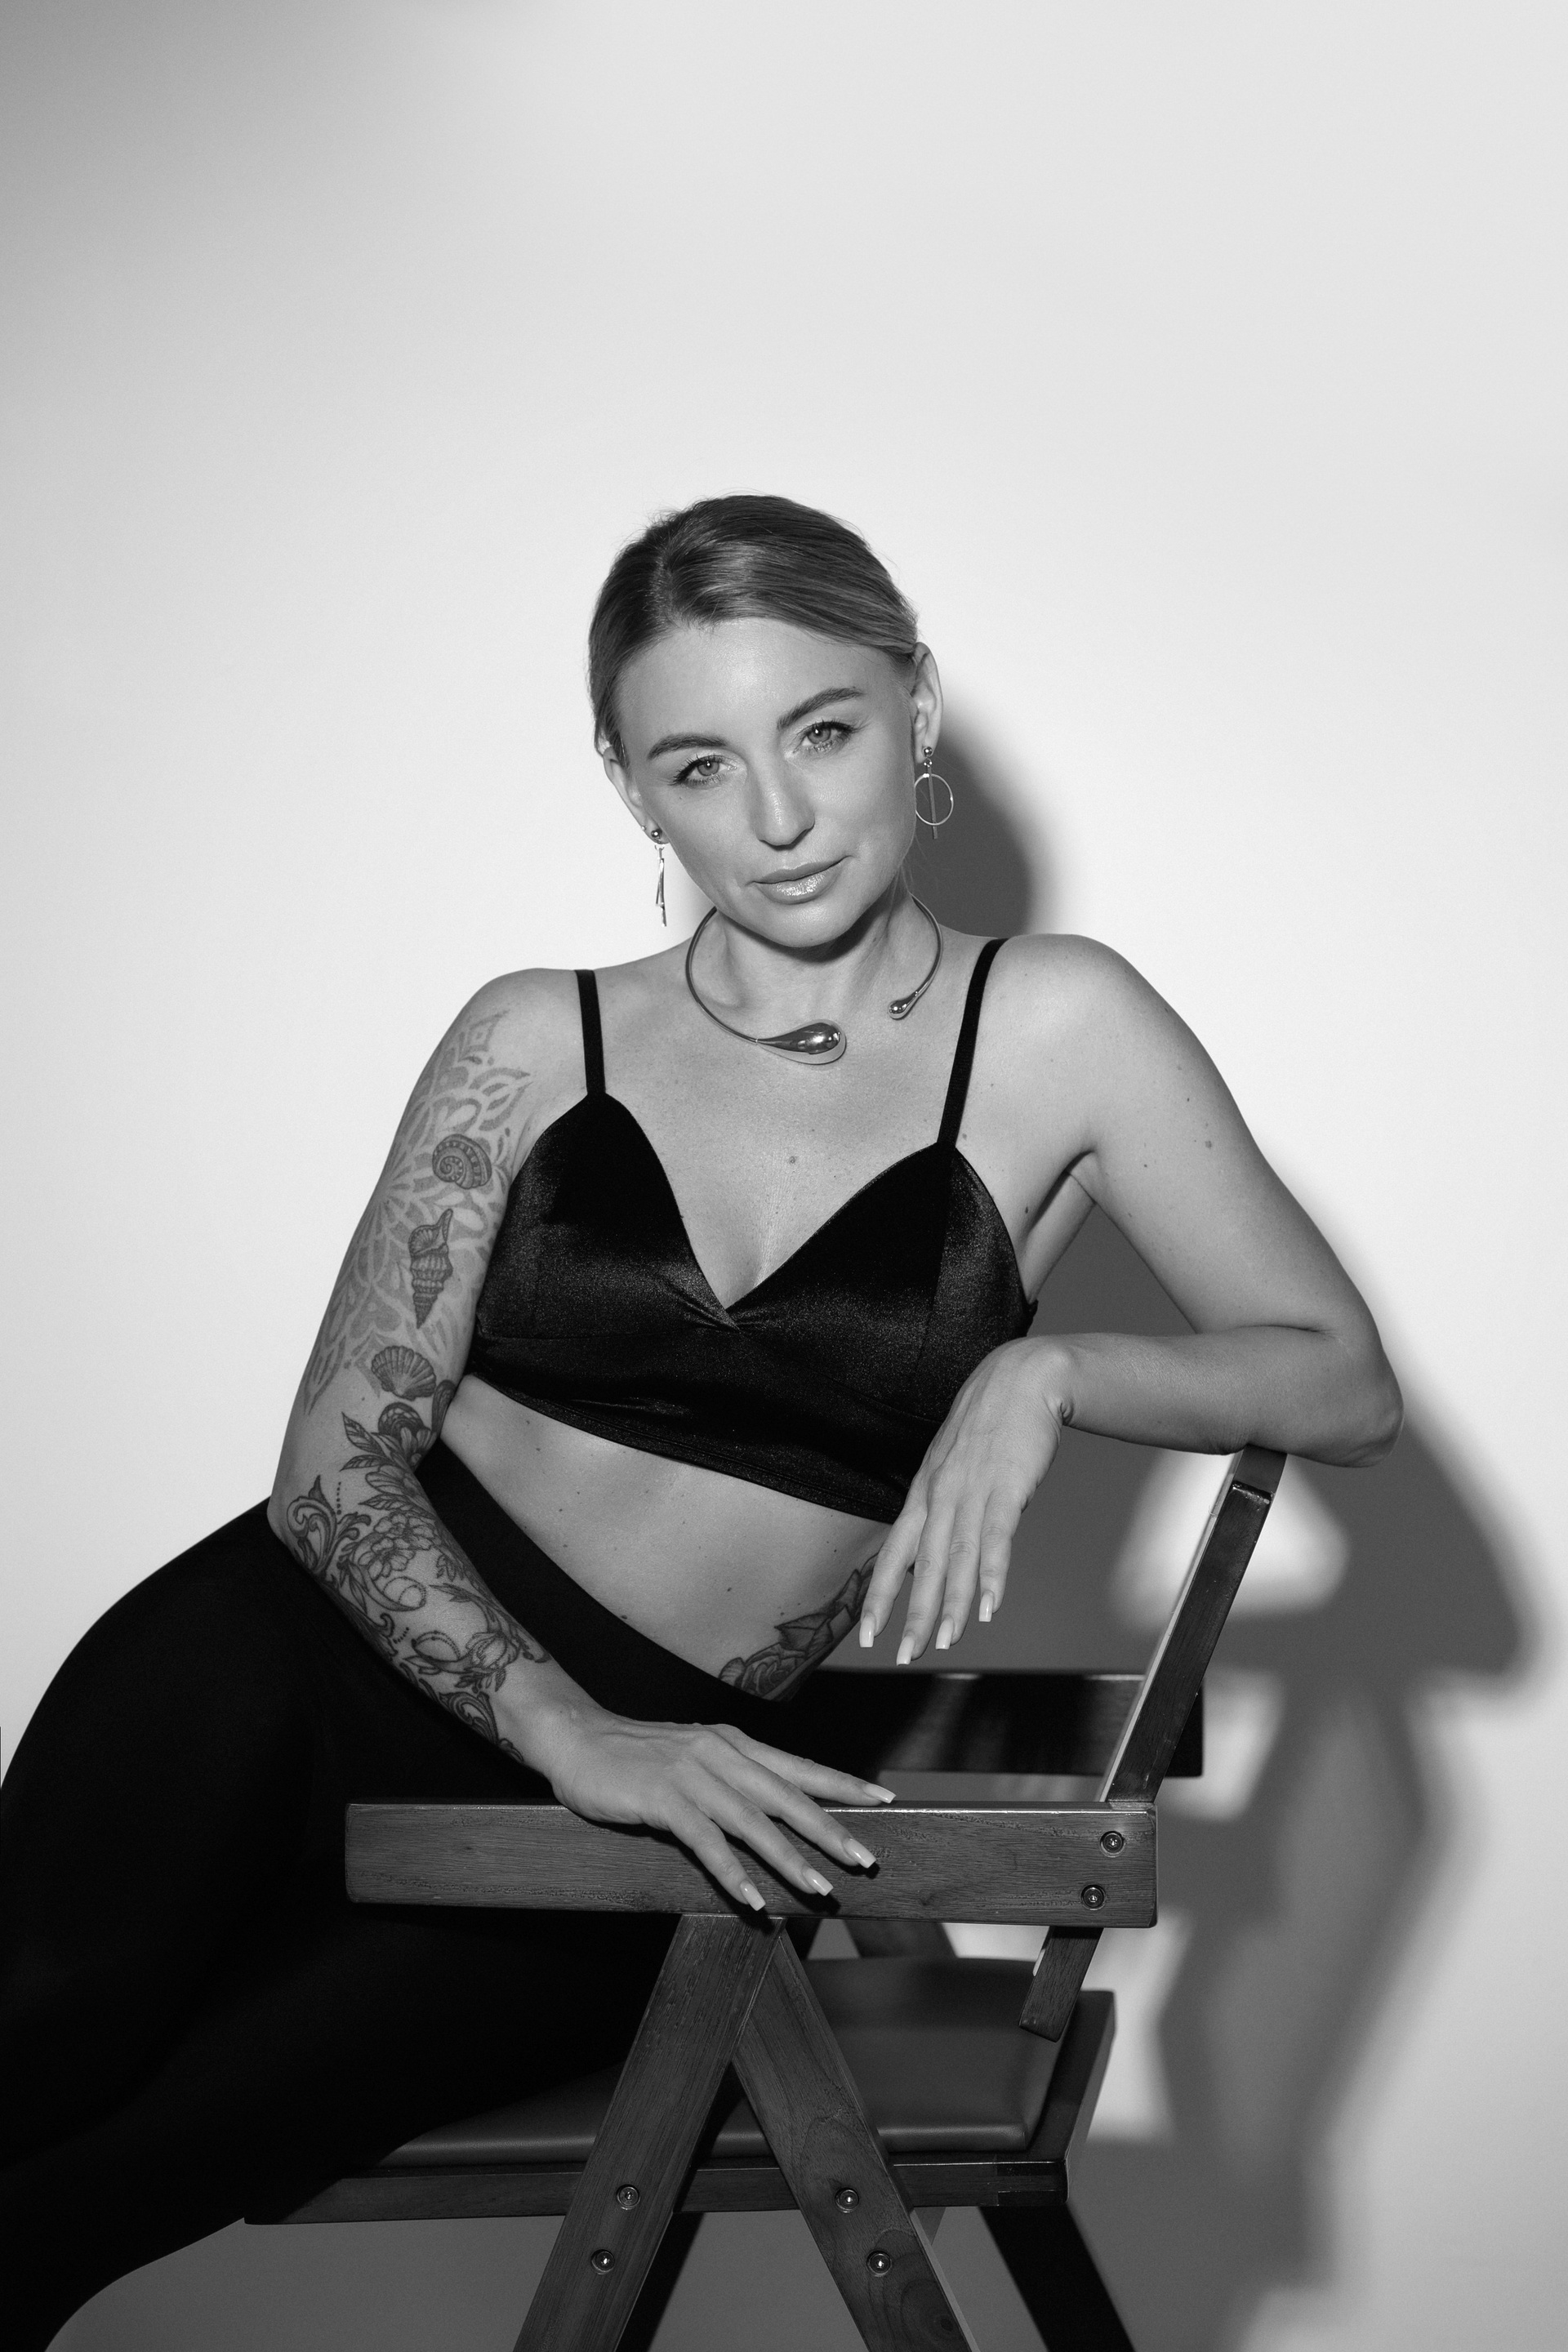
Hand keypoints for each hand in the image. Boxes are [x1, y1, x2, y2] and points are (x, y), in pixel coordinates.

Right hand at [532, 1704, 894, 1911]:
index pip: (799, 1765)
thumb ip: (734, 1779)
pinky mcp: (661, 1798)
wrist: (576, 1737)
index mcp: (733, 1742)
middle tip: (866, 1859)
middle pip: (786, 1796)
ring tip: (820, 1888)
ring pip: (752, 1822)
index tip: (886, 1798)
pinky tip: (752, 1898)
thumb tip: (778, 1811)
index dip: (843, 1783)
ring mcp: (690, 1774)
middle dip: (830, 1830)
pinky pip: (704, 1841)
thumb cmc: (637, 1756)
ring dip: (788, 1858)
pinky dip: (731, 1872)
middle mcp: (719, 1753)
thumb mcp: (696, 1758)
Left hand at [859, 1338, 1064, 1662]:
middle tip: (906, 1656)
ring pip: (957, 1559)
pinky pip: (996, 1539)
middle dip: (914, 1615)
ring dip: (952, 1605)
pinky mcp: (1006, 1487)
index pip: (895, 1554)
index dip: (880, 1596)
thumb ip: (944, 1507)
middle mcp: (941, 1496)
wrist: (1022, 1379)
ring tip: (947, 1642)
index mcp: (925, 1493)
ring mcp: (972, 1491)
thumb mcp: (953, 1465)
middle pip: (923, 1566)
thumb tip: (938, 1549)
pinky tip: (988, 1606)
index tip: (868, 1635)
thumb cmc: (990, 1426)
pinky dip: (991, 1575)